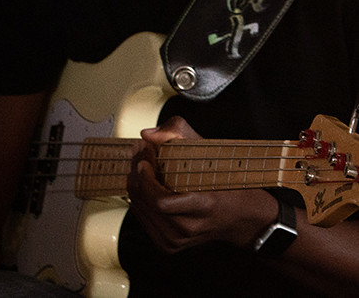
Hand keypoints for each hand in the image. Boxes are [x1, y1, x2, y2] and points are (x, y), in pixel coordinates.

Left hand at [127, 116, 273, 252]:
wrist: (241, 218)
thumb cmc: (227, 183)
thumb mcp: (211, 152)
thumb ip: (179, 133)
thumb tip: (148, 134)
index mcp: (204, 208)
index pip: (160, 201)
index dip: (145, 177)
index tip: (146, 154)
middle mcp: (188, 228)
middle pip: (146, 201)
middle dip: (137, 171)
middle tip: (141, 152)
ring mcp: (176, 240)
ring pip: (139, 207)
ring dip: (136, 182)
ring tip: (142, 164)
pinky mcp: (167, 244)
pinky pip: (142, 216)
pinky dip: (140, 197)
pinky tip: (145, 183)